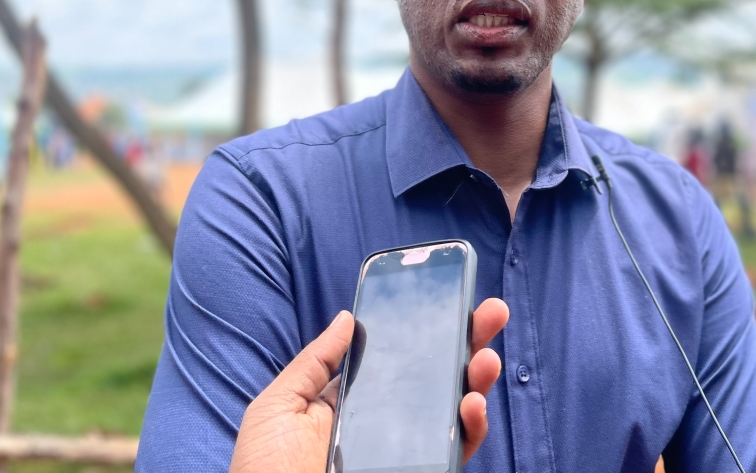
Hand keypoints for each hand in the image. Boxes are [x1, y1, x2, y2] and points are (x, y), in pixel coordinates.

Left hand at [228, 298, 509, 472]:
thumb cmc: (263, 472)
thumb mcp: (277, 408)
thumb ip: (314, 363)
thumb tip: (348, 317)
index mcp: (352, 403)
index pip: (399, 360)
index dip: (427, 330)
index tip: (450, 299)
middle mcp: (385, 425)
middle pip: (436, 377)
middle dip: (468, 343)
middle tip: (492, 314)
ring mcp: (406, 451)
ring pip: (454, 411)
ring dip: (477, 380)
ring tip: (485, 360)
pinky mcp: (423, 471)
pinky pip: (456, 451)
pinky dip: (472, 427)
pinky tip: (471, 404)